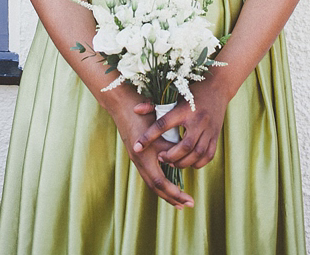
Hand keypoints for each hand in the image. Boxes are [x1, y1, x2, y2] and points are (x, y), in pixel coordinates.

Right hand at [107, 88, 194, 209]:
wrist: (121, 104)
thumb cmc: (141, 113)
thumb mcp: (159, 128)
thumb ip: (171, 144)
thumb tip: (184, 157)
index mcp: (145, 157)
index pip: (161, 182)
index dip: (175, 193)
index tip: (188, 199)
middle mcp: (139, 161)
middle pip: (156, 187)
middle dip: (172, 198)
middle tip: (187, 205)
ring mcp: (136, 159)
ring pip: (151, 182)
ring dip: (165, 192)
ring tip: (178, 201)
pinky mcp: (136, 155)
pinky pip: (148, 175)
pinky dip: (159, 183)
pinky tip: (167, 183)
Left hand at [132, 79, 229, 169]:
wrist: (218, 87)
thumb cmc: (191, 90)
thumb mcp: (173, 94)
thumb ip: (154, 104)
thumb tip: (135, 110)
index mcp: (184, 109)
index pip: (163, 124)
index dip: (149, 136)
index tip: (137, 146)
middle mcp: (198, 120)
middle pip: (185, 145)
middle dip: (171, 155)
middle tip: (161, 157)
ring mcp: (209, 129)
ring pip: (197, 153)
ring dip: (183, 162)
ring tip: (172, 162)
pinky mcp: (216, 136)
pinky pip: (208, 156)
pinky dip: (197, 163)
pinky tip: (187, 162)